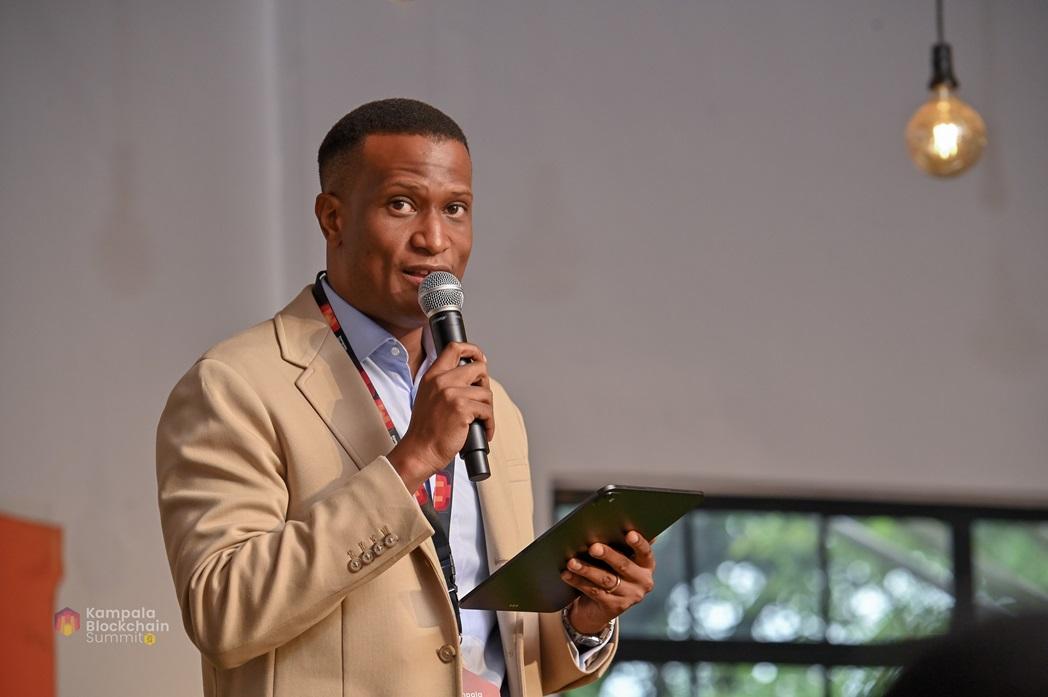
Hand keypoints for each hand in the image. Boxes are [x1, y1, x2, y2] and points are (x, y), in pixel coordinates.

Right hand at [386, 341, 493, 492]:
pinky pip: (488, 411)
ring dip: (488, 410)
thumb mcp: (428, 397)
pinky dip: (489, 424)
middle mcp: (442, 381)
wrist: (420, 450)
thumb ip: (444, 384)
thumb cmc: (425, 429)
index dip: (473, 350)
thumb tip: (471, 379)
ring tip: (481, 421)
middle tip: (481, 401)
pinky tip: (483, 431)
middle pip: (479, 368)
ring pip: (486, 393)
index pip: (454, 348)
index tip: (480, 359)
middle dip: (485, 384)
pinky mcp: (463, 408)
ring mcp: (453, 393)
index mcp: (432, 376)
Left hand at [561, 531, 655, 634]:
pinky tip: (567, 574)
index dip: (638, 542)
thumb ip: (616, 544)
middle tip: (593, 547)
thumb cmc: (607, 571)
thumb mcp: (615, 558)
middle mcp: (642, 581)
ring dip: (587, 569)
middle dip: (607, 555)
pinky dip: (578, 581)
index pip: (645, 551)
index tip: (629, 533)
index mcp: (646, 564)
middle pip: (624, 565)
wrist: (598, 606)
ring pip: (606, 580)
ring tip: (571, 561)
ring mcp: (629, 597)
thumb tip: (602, 524)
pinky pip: (594, 592)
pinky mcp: (614, 608)